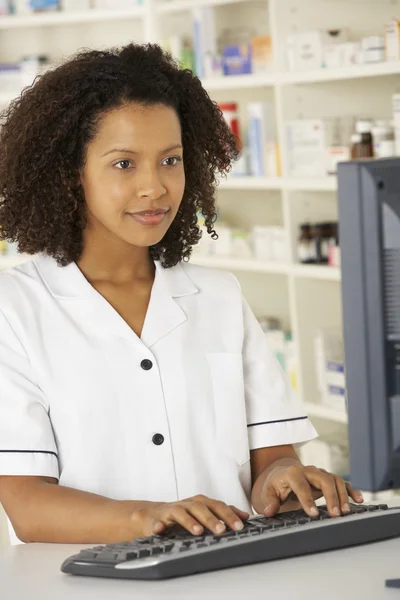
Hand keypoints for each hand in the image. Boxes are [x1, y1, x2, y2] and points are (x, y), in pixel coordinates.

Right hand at [132, 495, 249, 536]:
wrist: (153, 515)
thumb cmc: (184, 515)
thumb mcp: (204, 512)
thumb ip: (224, 513)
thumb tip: (245, 516)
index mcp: (200, 502)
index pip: (217, 506)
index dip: (229, 515)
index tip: (240, 526)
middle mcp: (188, 504)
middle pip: (201, 508)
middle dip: (212, 519)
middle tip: (222, 530)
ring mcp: (172, 510)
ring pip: (181, 513)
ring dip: (189, 522)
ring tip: (198, 532)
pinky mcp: (158, 519)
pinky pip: (158, 522)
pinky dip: (159, 526)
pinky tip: (161, 530)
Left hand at [262, 462, 363, 518]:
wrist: (284, 473)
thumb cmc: (277, 484)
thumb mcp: (269, 491)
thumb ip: (270, 501)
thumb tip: (269, 511)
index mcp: (293, 473)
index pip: (301, 485)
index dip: (307, 499)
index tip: (313, 514)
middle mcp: (309, 471)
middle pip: (324, 479)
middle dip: (331, 496)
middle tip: (335, 514)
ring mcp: (320, 474)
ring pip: (335, 480)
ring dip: (342, 495)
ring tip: (346, 512)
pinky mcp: (328, 479)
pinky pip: (343, 483)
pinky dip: (352, 490)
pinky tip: (359, 500)